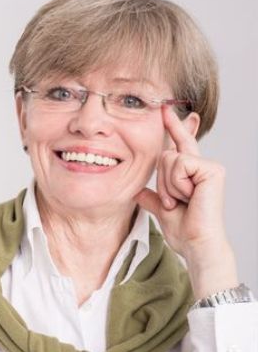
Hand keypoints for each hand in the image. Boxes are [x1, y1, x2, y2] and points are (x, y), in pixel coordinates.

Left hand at [135, 106, 237, 298]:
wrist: (195, 243)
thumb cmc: (183, 230)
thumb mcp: (161, 210)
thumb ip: (152, 198)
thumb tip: (138, 192)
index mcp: (190, 173)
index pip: (178, 146)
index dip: (172, 127)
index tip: (164, 108)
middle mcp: (202, 166)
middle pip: (165, 155)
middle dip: (162, 181)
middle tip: (174, 202)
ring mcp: (209, 167)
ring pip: (170, 160)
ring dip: (168, 185)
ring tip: (181, 201)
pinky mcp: (212, 170)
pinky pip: (180, 165)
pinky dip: (177, 184)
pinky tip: (188, 197)